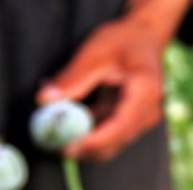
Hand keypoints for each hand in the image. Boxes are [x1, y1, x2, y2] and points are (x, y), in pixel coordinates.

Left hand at [37, 0, 189, 161]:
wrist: (144, 37)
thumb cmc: (122, 40)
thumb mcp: (95, 52)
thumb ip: (72, 78)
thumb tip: (44, 99)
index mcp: (145, 92)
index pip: (120, 127)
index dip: (94, 141)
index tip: (66, 146)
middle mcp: (148, 113)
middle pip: (114, 143)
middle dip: (83, 148)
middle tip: (51, 143)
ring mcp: (141, 121)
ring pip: (109, 145)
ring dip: (81, 141)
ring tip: (54, 129)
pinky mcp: (131, 124)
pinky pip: (106, 136)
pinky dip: (85, 132)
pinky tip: (66, 119)